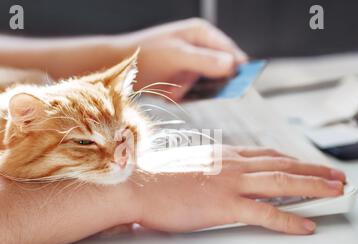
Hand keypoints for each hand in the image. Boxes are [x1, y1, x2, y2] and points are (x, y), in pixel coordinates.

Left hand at [119, 18, 247, 100]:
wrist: (118, 66)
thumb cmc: (147, 54)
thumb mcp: (178, 56)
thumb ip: (205, 60)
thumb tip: (232, 65)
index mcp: (202, 34)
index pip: (231, 52)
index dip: (236, 69)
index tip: (239, 86)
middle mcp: (199, 48)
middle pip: (219, 71)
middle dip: (206, 84)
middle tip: (191, 88)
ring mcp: (190, 63)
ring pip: (204, 85)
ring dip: (190, 91)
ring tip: (172, 89)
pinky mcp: (181, 77)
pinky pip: (190, 91)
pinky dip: (181, 95)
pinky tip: (168, 92)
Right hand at [132, 145, 345, 233]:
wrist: (137, 184)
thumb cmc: (156, 177)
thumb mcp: (187, 165)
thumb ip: (207, 168)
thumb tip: (214, 177)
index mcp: (222, 155)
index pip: (266, 155)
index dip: (292, 159)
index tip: (306, 163)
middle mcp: (232, 164)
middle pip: (282, 164)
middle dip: (313, 169)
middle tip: (335, 175)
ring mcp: (230, 183)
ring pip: (283, 182)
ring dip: (314, 187)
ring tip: (335, 191)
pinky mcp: (224, 205)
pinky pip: (266, 214)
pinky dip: (289, 220)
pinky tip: (305, 225)